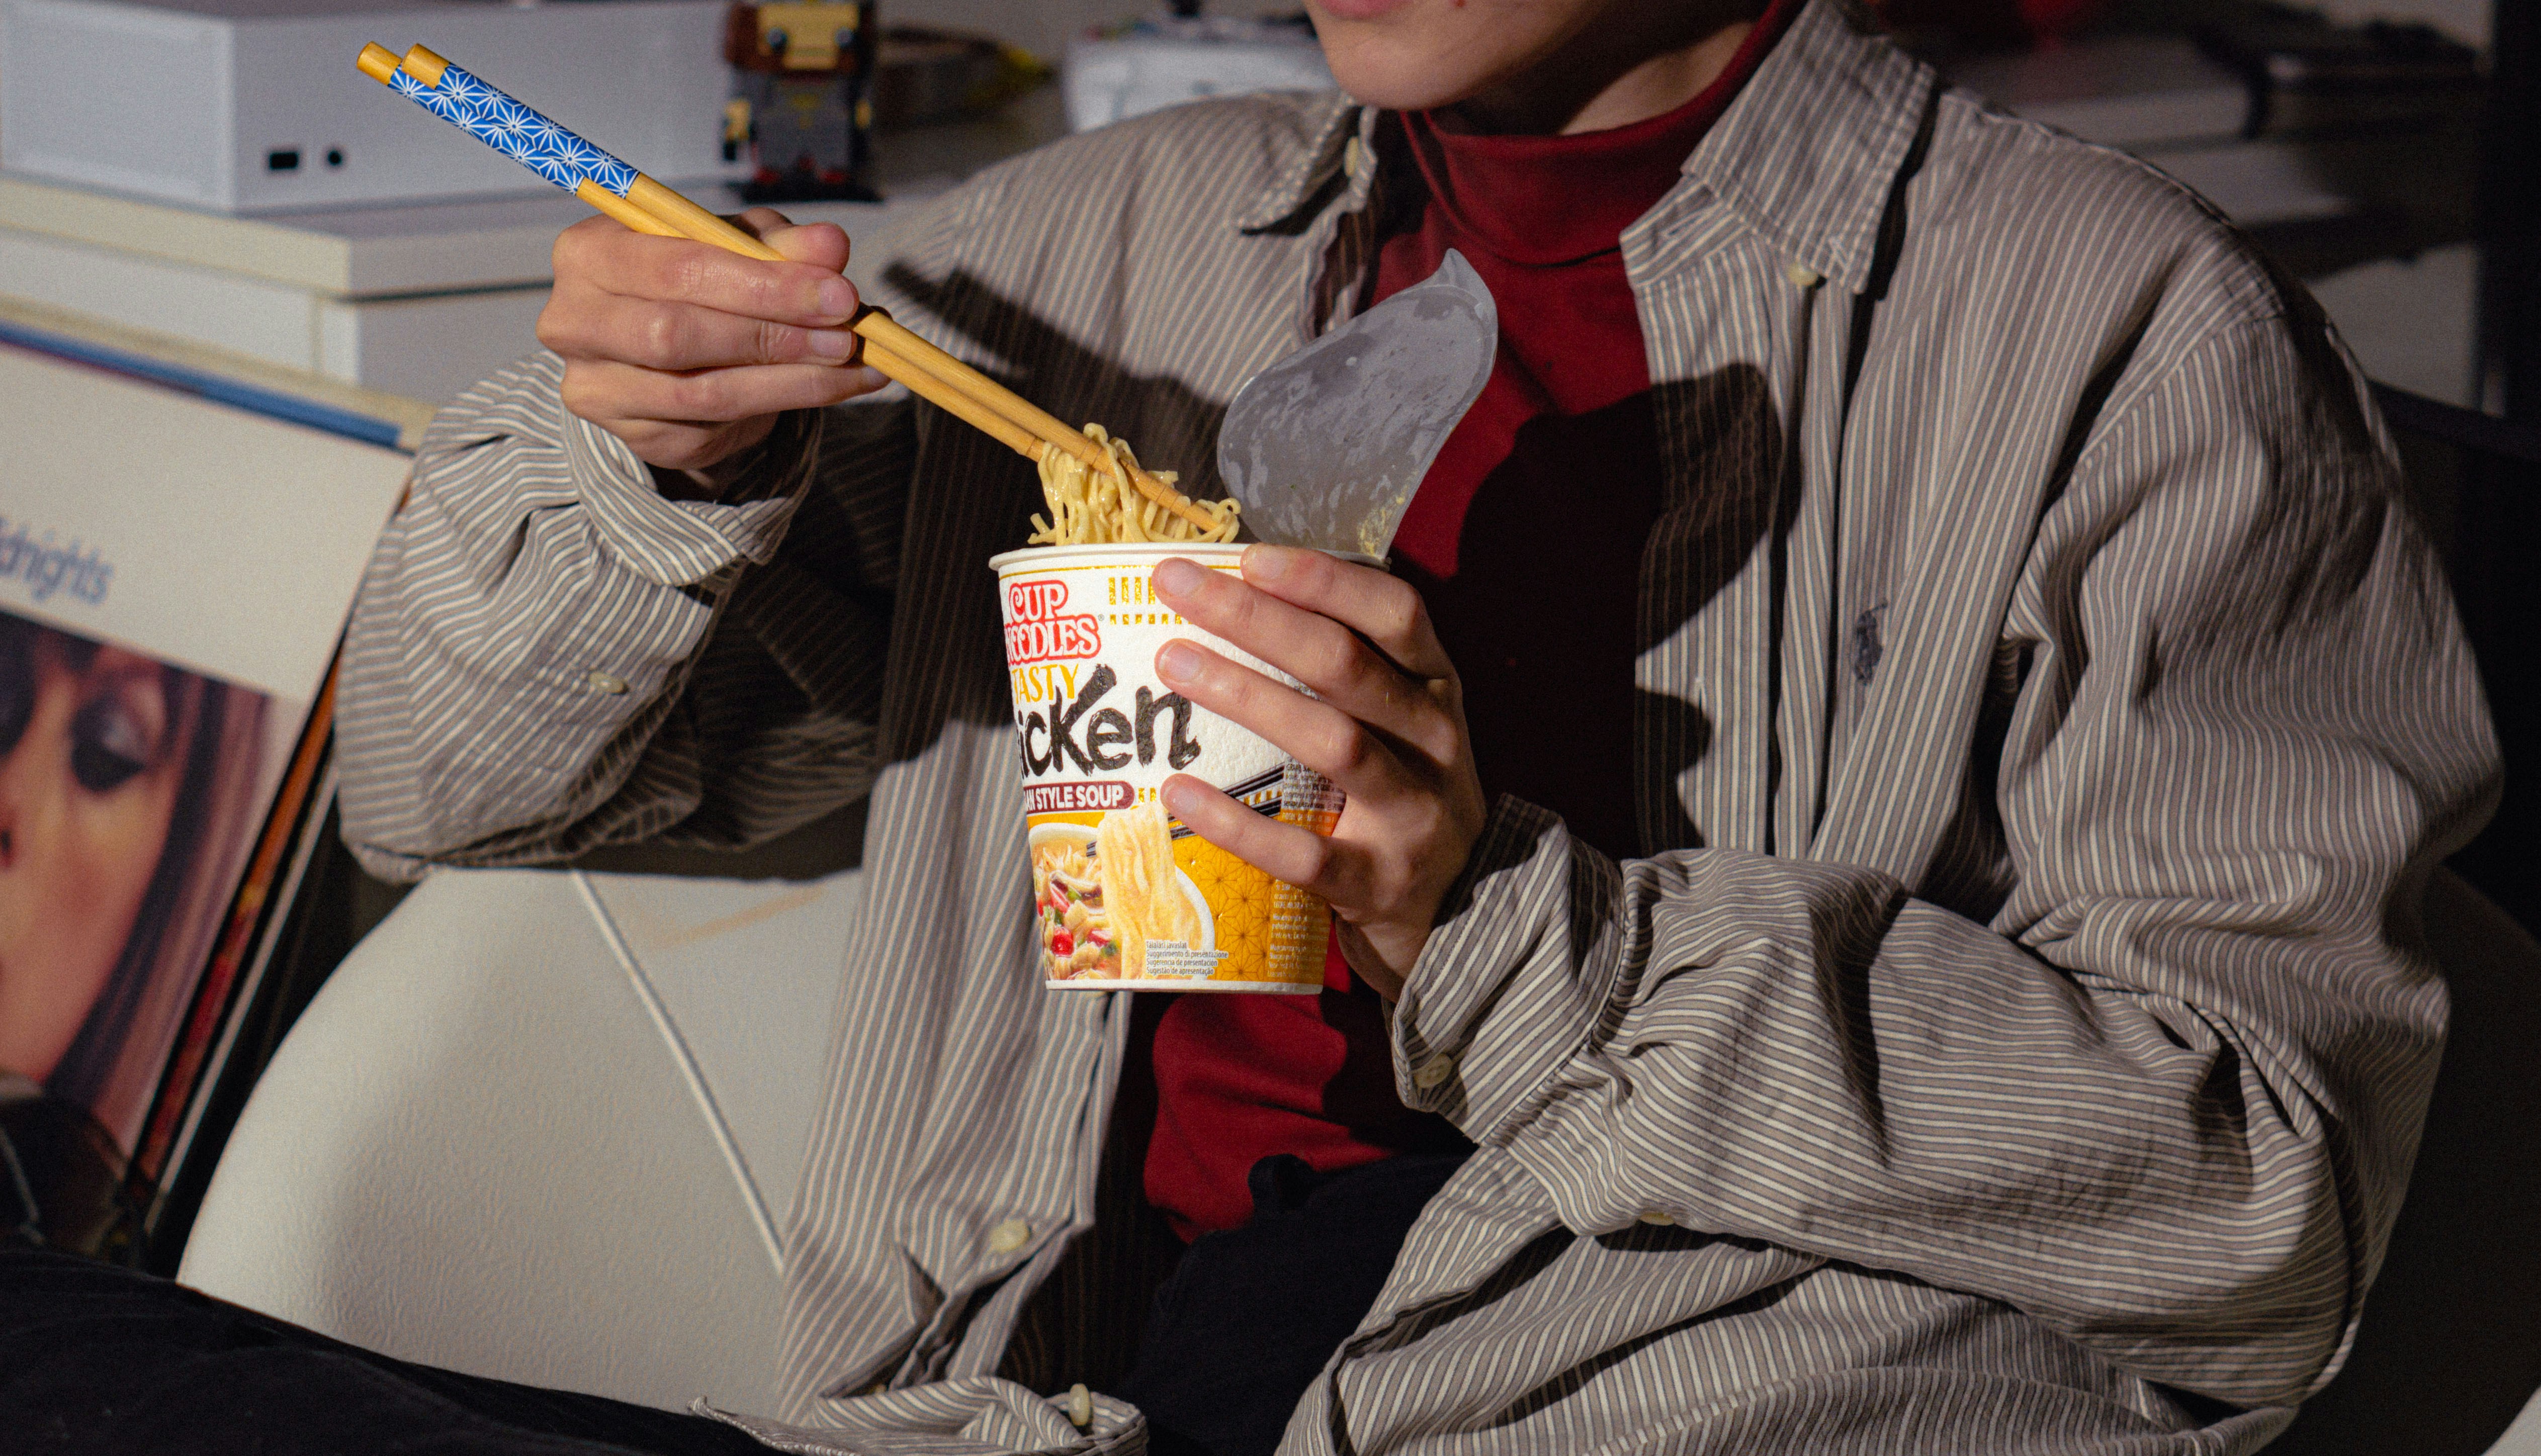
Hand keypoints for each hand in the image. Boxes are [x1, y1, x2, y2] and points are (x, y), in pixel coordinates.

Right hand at [536, 207, 888, 482]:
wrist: (671, 346)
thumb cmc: (702, 276)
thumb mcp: (740, 245)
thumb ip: (781, 244)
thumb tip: (830, 245)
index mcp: (589, 252)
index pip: (676, 268)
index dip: (762, 284)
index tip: (838, 292)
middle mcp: (574, 322)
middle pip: (678, 335)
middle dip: (775, 335)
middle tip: (848, 335)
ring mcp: (597, 388)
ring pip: (702, 392)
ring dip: (792, 381)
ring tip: (852, 364)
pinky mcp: (635, 437)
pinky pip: (714, 428)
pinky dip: (784, 407)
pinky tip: (830, 388)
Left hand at [1149, 545, 1486, 999]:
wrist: (1462, 914)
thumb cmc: (1404, 796)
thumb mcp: (1401, 722)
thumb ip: (1345, 672)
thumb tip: (1231, 603)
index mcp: (1436, 688)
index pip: (1395, 612)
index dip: (1324, 580)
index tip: (1248, 557)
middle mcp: (1433, 741)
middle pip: (1346, 665)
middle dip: (1257, 619)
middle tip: (1176, 589)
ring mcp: (1411, 814)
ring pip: (1332, 742)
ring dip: (1247, 696)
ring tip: (1173, 664)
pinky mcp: (1377, 882)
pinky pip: (1303, 851)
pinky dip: (1238, 822)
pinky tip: (1179, 791)